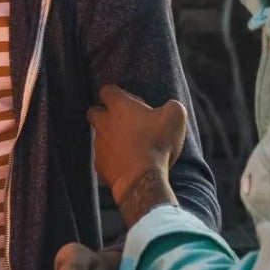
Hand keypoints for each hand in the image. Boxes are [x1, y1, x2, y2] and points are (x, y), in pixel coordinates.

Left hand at [88, 85, 186, 221]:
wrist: (141, 179)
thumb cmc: (157, 143)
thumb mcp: (175, 117)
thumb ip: (172, 106)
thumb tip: (171, 106)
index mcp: (119, 107)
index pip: (107, 90)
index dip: (118, 94)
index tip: (131, 103)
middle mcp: (104, 123)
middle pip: (94, 112)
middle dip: (104, 114)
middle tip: (125, 123)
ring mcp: (99, 145)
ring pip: (99, 137)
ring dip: (110, 139)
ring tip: (130, 147)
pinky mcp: (99, 166)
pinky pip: (103, 159)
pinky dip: (112, 160)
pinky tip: (126, 165)